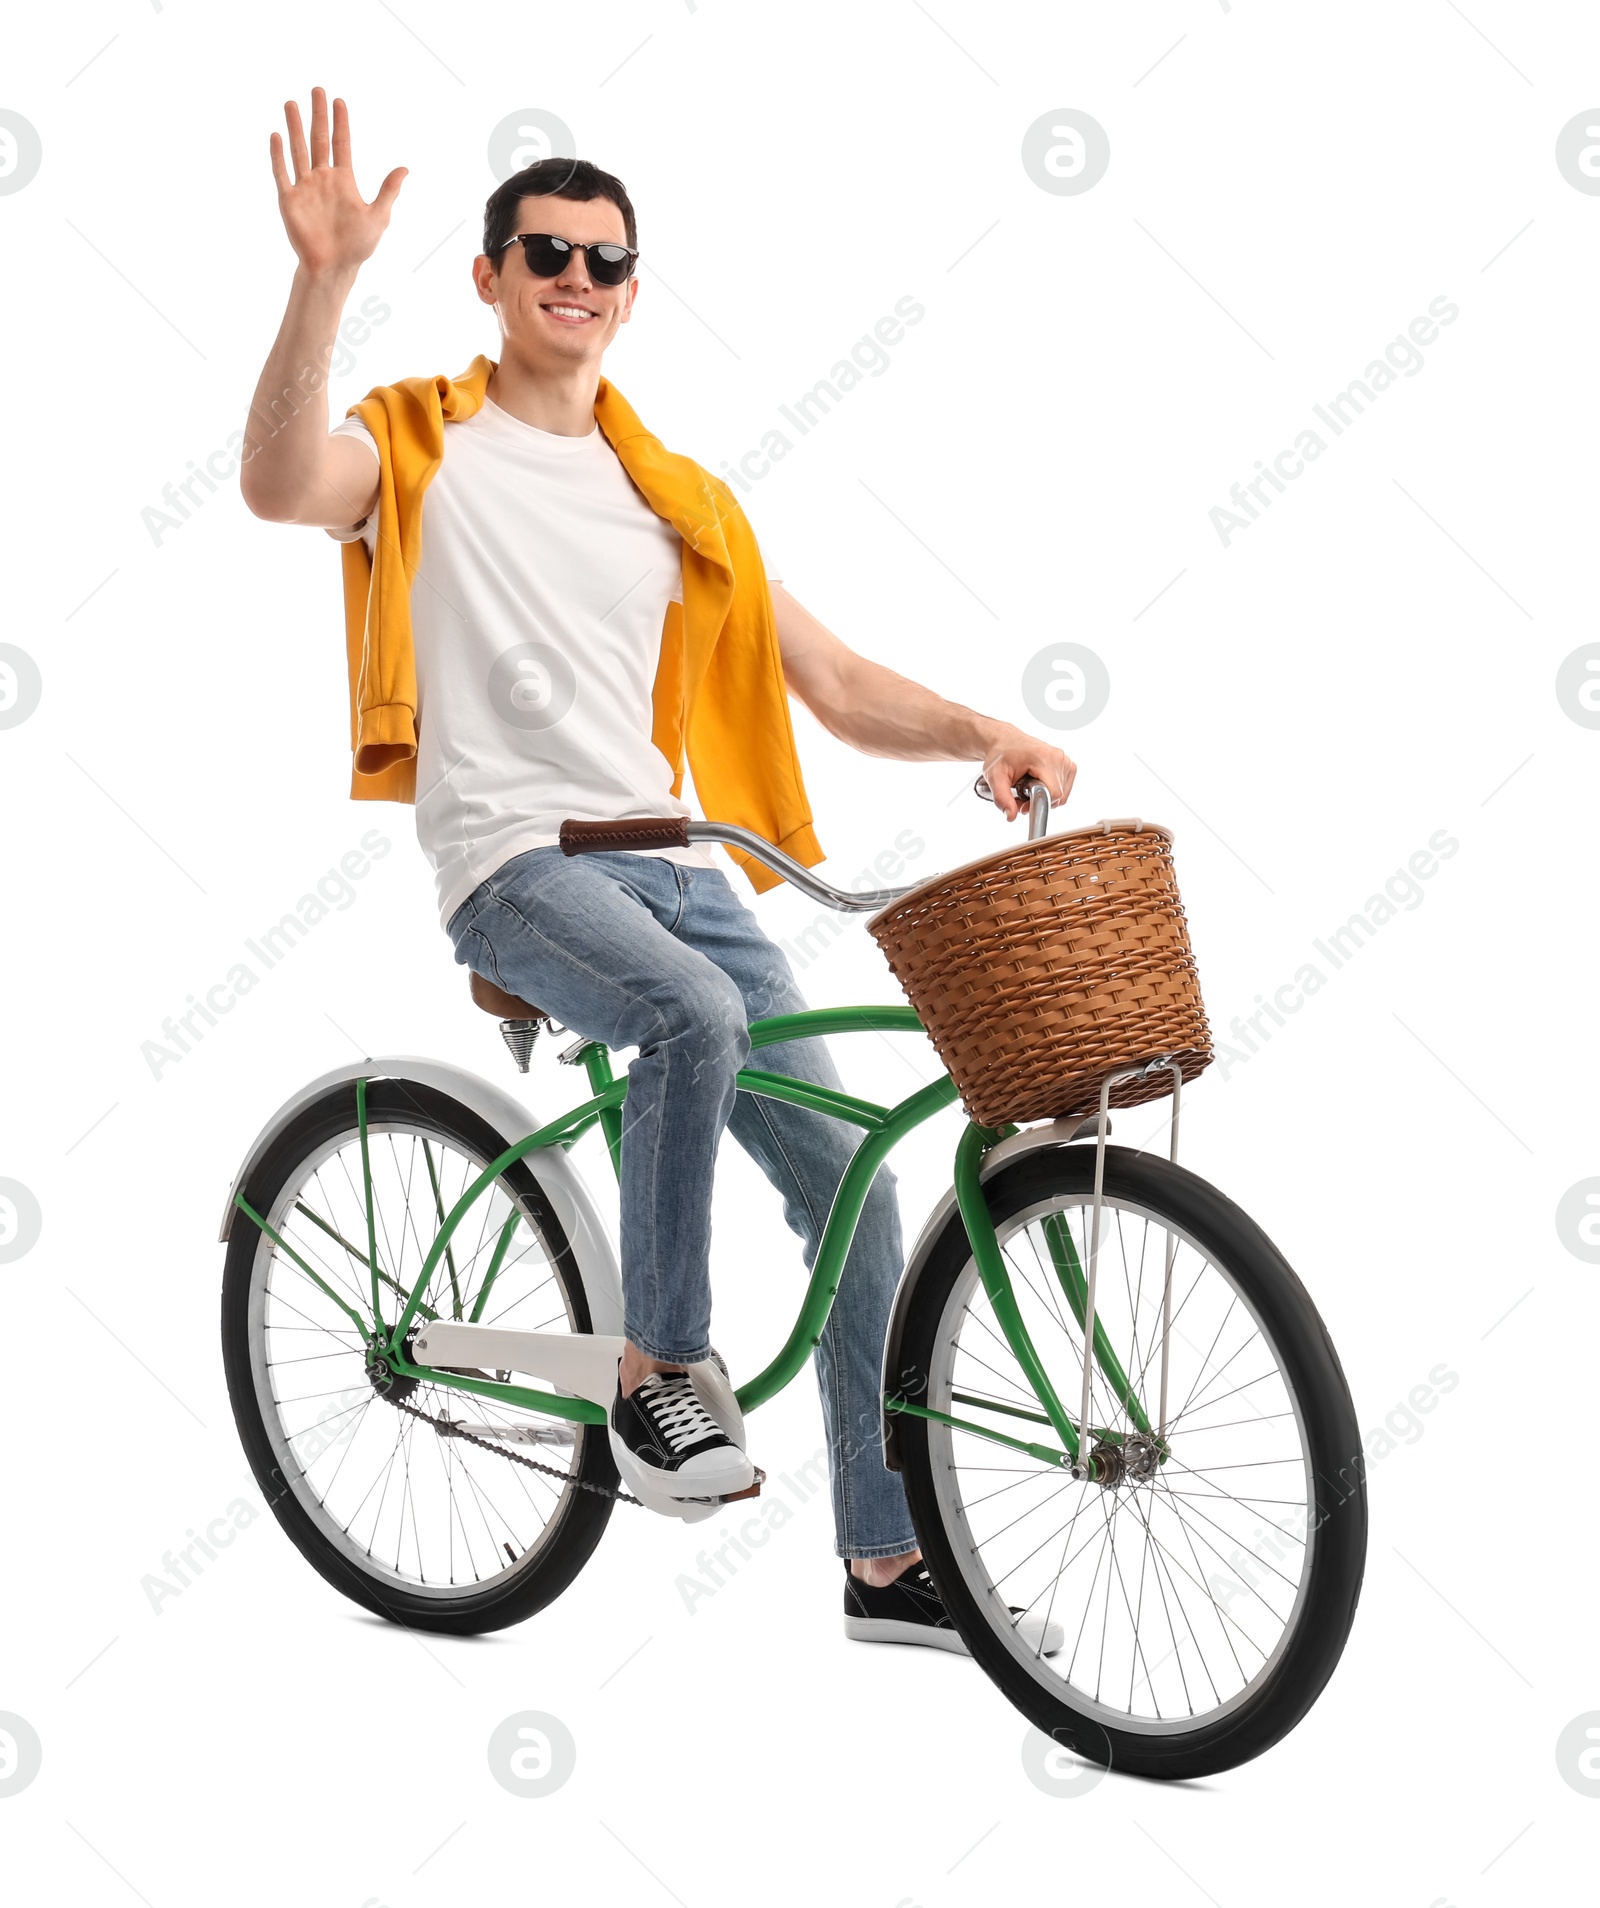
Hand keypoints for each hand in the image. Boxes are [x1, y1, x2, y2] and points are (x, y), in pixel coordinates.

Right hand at [269, 88, 405, 279]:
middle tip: (317, 89)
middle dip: (317, 115)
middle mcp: (322, 179)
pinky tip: (276, 135)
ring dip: (294, 127)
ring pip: (298, 150)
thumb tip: (405, 168)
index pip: (341, 144)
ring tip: (291, 103)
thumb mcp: (379, 216)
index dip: (340, 123)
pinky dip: (278, 155)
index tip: (339, 101)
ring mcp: (305, 188)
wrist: (333, 267)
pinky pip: (282, 173)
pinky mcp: (289, 200)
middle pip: (318, 140)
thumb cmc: (357, 246)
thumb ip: (389, 190)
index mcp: (343, 181)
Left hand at [979, 724, 1076, 820]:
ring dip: (1045, 796)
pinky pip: (1065, 788)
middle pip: (1058, 796)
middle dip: (1039, 800)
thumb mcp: (995, 777)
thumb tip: (1011, 817)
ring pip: (1062, 794)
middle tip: (1022, 793)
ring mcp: (1065, 760)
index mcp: (1044, 758)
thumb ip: (1002, 798)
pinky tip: (1039, 781)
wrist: (1006, 741)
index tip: (1023, 801)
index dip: (1038, 803)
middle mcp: (1058, 757)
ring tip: (1029, 785)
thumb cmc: (1000, 756)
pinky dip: (1052, 790)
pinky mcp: (1068, 764)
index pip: (1054, 793)